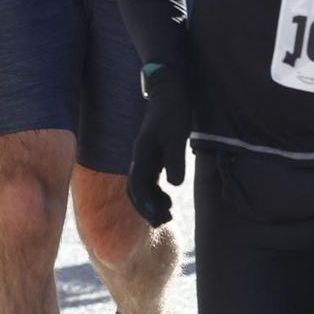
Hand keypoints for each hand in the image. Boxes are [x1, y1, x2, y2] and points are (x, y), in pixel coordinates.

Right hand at [125, 67, 191, 226]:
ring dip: (151, 203)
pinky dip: (156, 193)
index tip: (157, 218)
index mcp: (142, 153)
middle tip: (162, 222)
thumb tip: (174, 185)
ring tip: (167, 216)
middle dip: (146, 208)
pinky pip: (149, 179)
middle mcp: (140, 157)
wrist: (169, 91)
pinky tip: (168, 200)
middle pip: (136, 190)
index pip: (137, 186)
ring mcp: (145, 156)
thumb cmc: (173, 111)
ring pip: (142, 186)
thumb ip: (175, 159)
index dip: (145, 205)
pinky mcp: (153, 154)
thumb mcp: (177, 135)